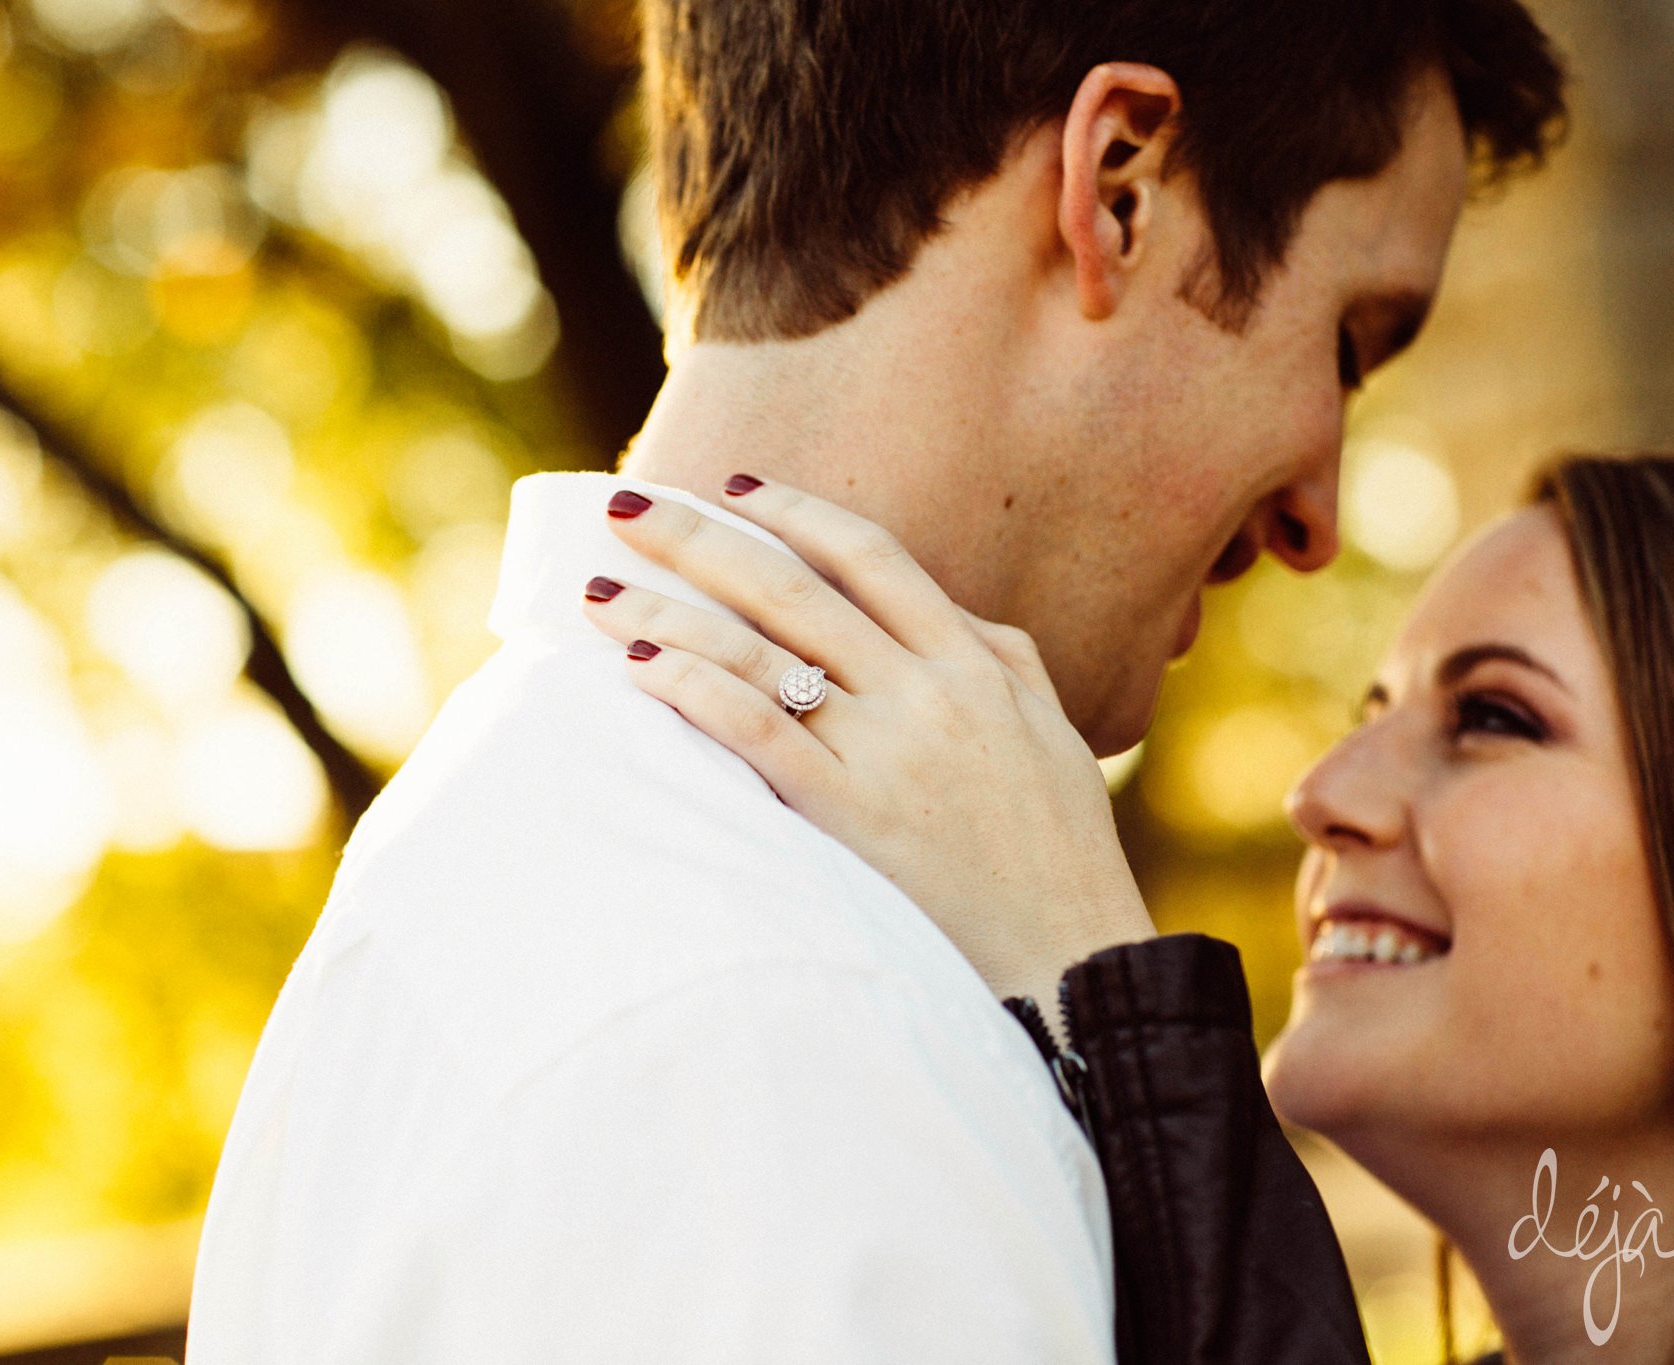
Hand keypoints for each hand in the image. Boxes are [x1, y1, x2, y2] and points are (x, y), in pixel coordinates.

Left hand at [581, 477, 1156, 1033]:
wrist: (1072, 964)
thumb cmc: (1061, 856)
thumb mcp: (1053, 734)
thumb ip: (1004, 660)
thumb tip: (954, 612)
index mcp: (975, 663)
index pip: (871, 556)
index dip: (795, 512)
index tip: (731, 487)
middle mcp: (927, 691)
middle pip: (791, 587)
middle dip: (698, 538)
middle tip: (626, 506)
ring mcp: (886, 751)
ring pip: (758, 652)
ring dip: (669, 612)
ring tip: (601, 591)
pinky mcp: (848, 815)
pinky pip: (755, 730)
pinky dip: (693, 687)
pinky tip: (641, 667)